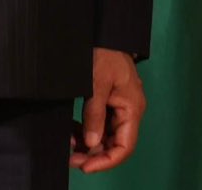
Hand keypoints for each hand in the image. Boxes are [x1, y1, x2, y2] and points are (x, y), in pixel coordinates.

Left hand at [72, 48, 144, 172]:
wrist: (106, 35)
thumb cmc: (106, 53)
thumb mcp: (97, 82)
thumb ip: (95, 113)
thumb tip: (92, 142)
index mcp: (132, 109)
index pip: (124, 147)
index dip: (106, 161)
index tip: (85, 166)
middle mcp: (129, 113)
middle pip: (114, 145)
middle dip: (94, 155)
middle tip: (72, 158)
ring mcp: (119, 109)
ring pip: (106, 138)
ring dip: (88, 145)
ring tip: (69, 146)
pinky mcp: (109, 104)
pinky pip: (100, 126)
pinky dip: (87, 133)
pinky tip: (72, 134)